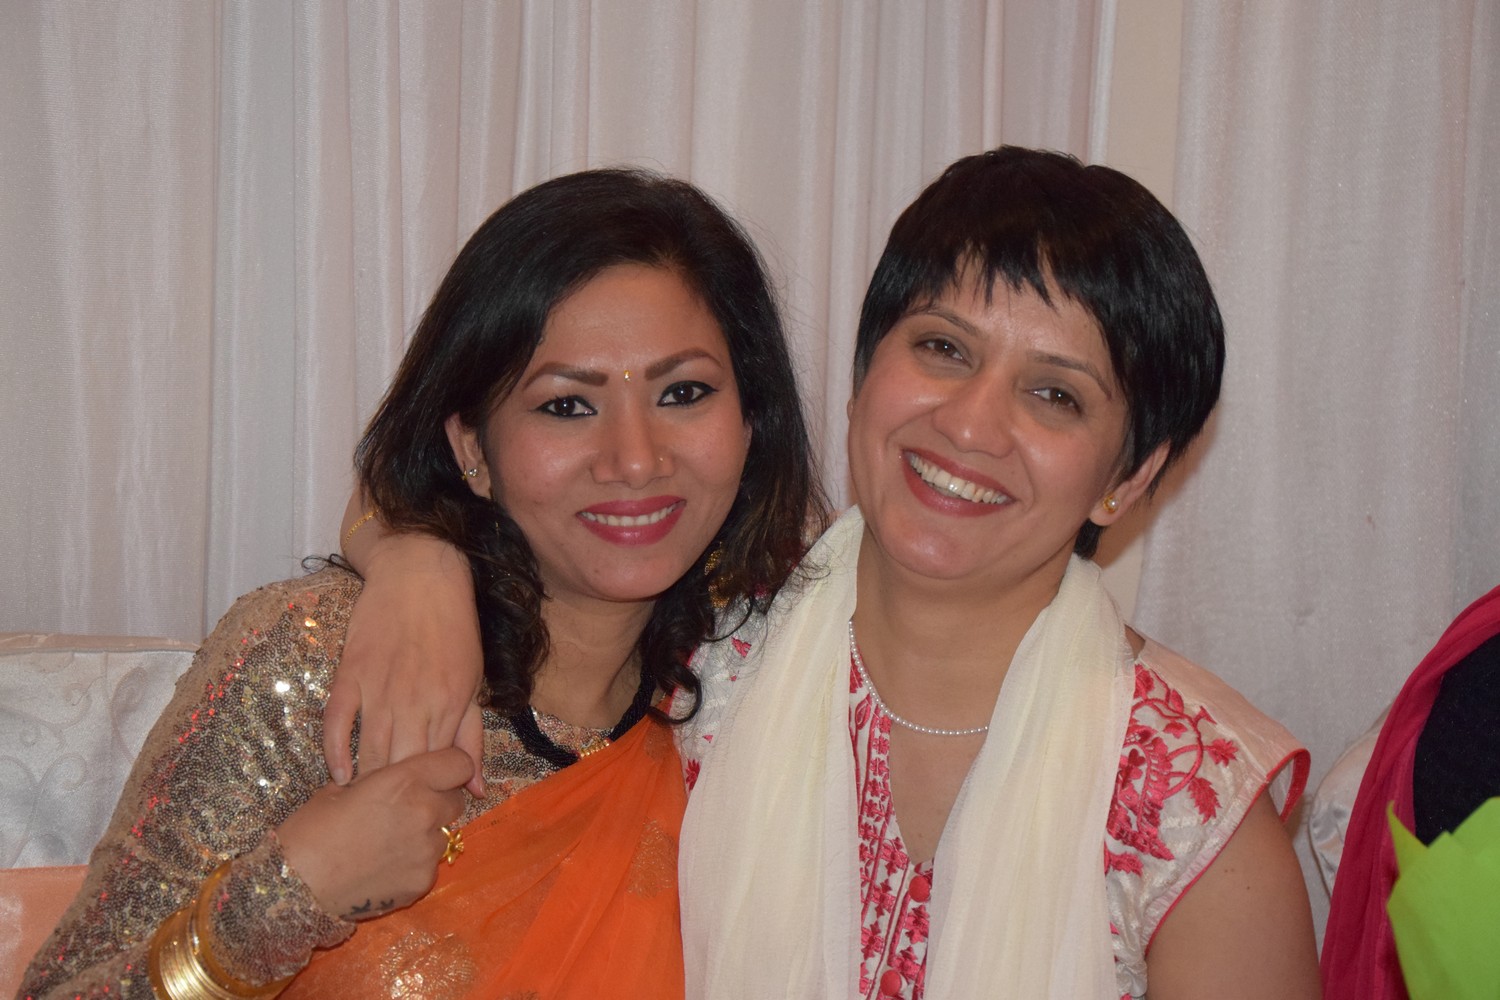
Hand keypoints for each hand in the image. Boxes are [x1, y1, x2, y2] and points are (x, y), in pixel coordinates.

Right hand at [277, 747, 472, 920]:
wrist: (296, 888)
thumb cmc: (310, 831)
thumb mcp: (340, 788)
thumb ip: (380, 778)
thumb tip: (394, 775)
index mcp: (405, 781)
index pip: (459, 762)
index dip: (449, 766)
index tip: (436, 772)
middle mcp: (425, 812)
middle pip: (455, 800)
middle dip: (439, 800)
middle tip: (408, 808)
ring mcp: (427, 851)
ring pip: (444, 834)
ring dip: (427, 833)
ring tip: (390, 841)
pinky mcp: (423, 882)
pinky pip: (430, 864)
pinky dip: (414, 863)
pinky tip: (384, 866)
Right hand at [326, 495, 486, 793]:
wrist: (421, 571)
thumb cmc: (454, 628)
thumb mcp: (473, 681)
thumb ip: (471, 737)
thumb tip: (476, 790)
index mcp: (448, 707)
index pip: (436, 773)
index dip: (429, 802)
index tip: (422, 821)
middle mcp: (413, 704)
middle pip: (399, 771)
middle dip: (394, 804)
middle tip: (387, 828)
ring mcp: (378, 690)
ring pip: (370, 753)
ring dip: (366, 788)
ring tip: (363, 816)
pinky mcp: (349, 675)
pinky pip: (337, 724)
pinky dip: (336, 754)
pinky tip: (338, 779)